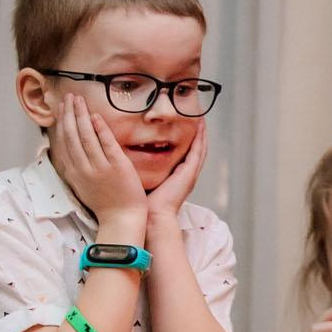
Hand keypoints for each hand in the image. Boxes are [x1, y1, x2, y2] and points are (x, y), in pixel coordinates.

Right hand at [49, 94, 147, 230]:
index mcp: (74, 173)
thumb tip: (71, 152)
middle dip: (69, 114)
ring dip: (81, 116)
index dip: (62, 123)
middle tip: (68, 96)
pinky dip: (100, 130)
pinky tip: (96, 116)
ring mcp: (100, 168)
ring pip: (86, 137)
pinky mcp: (117, 167)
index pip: (64, 142)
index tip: (61, 108)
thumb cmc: (106, 204)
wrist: (121, 220)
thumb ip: (78, 168)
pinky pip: (106, 144)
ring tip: (79, 99)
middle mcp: (84, 169)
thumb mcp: (84, 186)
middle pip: (72, 136)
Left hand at [146, 116, 209, 234]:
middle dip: (198, 132)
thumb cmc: (146, 202)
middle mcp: (187, 174)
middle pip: (197, 149)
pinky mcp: (189, 173)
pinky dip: (200, 138)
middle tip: (198, 115)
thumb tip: (128, 155)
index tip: (186, 123)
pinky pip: (198, 151)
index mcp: (177, 176)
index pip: (186, 153)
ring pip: (200, 148)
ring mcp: (190, 173)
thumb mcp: (145, 179)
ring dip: (202, 132)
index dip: (188, 138)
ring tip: (202, 116)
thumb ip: (143, 168)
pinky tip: (200, 126)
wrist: (152, 216)